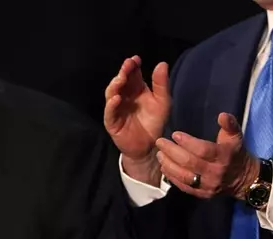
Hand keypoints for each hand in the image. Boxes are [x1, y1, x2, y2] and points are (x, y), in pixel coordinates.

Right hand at [104, 56, 170, 183]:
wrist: (150, 145)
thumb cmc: (155, 122)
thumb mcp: (163, 101)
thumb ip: (161, 84)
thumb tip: (162, 63)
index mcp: (136, 90)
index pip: (132, 74)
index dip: (132, 66)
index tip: (136, 59)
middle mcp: (125, 97)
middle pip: (120, 82)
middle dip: (123, 72)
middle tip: (127, 65)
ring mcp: (117, 109)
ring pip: (111, 94)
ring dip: (115, 86)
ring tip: (120, 79)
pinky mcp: (112, 122)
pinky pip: (110, 113)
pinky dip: (111, 105)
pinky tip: (116, 99)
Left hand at [156, 113, 259, 200]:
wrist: (243, 179)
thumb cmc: (235, 153)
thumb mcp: (236, 137)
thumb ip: (229, 125)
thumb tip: (222, 115)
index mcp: (224, 156)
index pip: (203, 150)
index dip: (188, 142)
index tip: (175, 134)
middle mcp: (215, 172)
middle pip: (189, 162)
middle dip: (172, 152)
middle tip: (160, 143)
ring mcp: (208, 185)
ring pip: (184, 176)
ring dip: (168, 165)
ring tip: (159, 154)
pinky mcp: (202, 194)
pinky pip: (183, 186)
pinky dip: (172, 177)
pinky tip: (164, 167)